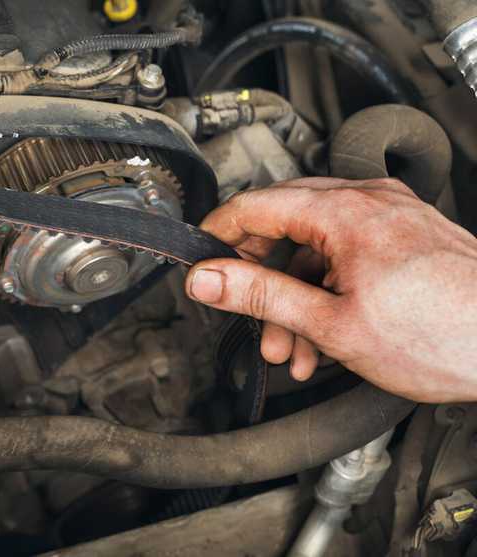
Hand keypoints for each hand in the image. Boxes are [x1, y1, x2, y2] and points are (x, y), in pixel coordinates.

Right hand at [184, 177, 476, 402]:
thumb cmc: (445, 336)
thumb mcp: (331, 323)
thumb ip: (260, 295)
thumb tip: (206, 277)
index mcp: (346, 211)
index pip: (254, 205)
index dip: (217, 235)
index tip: (198, 261)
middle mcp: (371, 200)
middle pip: (284, 224)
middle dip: (261, 280)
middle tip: (245, 315)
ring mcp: (394, 216)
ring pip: (317, 246)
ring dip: (295, 297)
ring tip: (292, 350)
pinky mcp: (410, 237)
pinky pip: (349, 253)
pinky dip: (328, 291)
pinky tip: (325, 338)